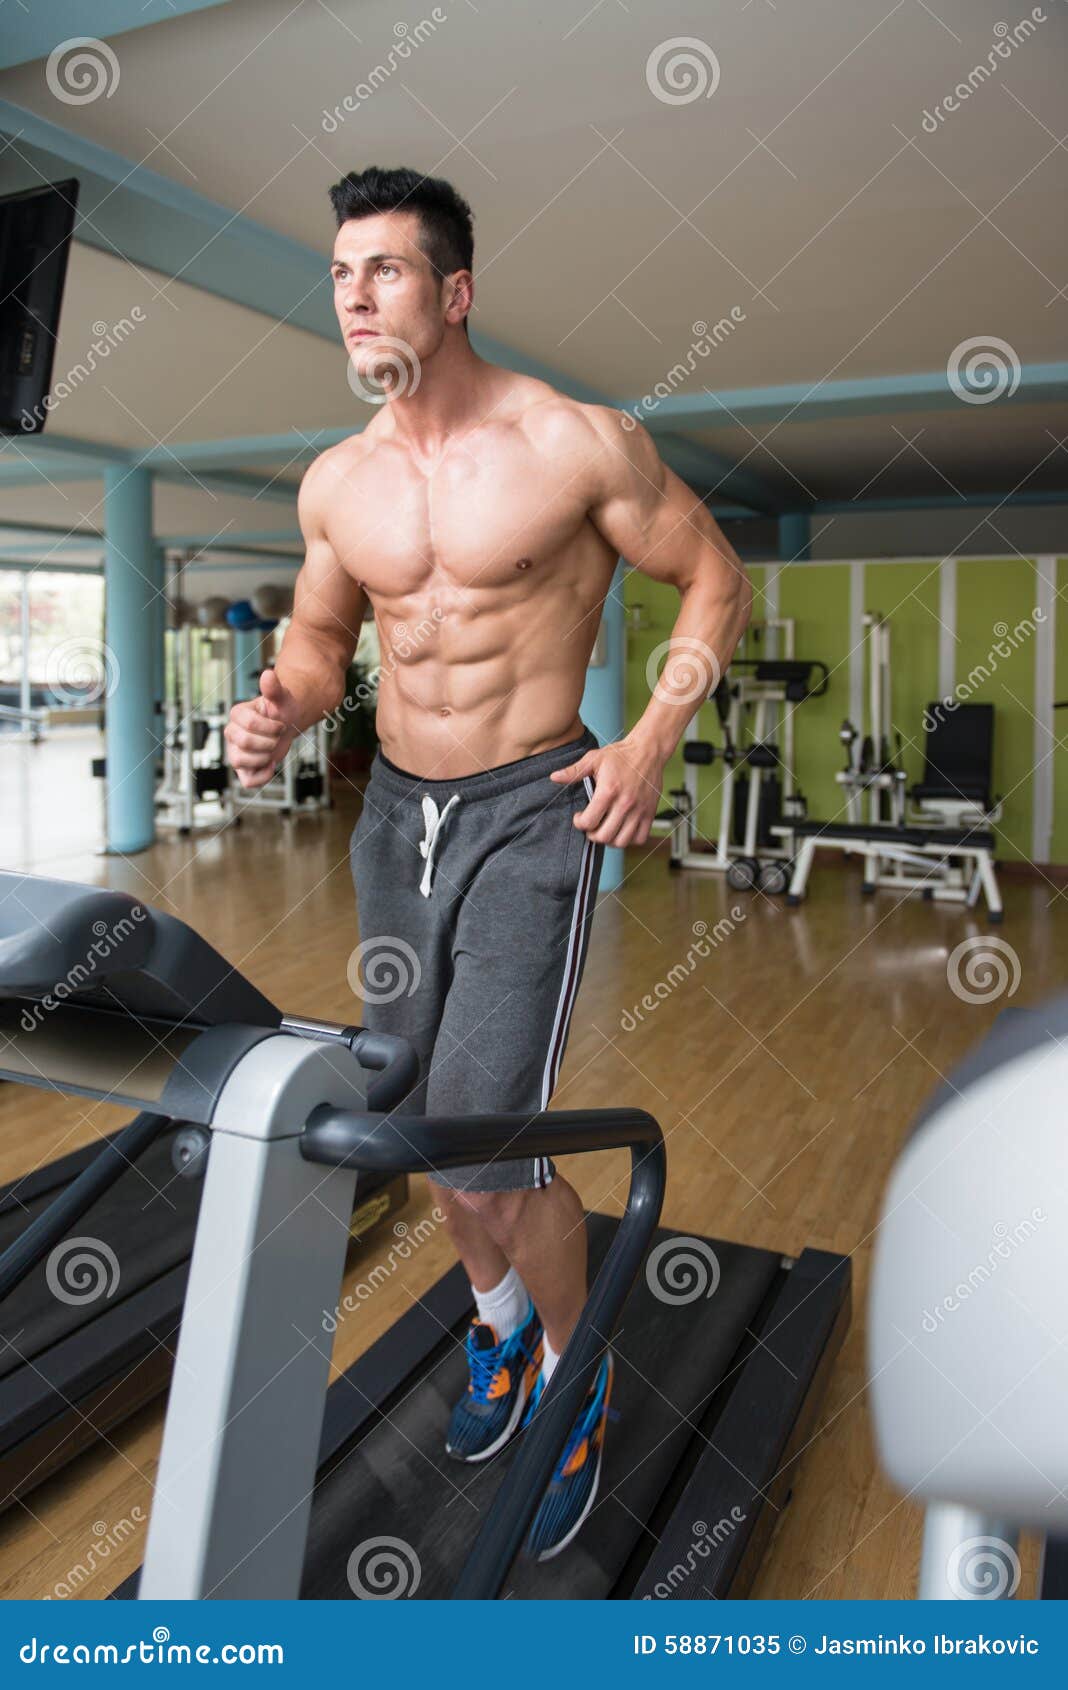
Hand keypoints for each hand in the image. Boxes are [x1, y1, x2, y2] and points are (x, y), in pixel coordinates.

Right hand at [224, 668, 298, 789]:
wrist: (287, 723)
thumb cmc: (282, 710)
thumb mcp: (281, 697)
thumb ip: (274, 688)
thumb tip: (268, 674)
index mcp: (237, 714)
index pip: (248, 724)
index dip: (270, 727)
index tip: (281, 725)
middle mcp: (232, 733)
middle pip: (243, 742)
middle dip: (268, 741)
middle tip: (278, 737)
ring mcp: (235, 751)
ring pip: (240, 761)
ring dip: (264, 757)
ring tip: (273, 749)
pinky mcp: (243, 768)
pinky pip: (247, 781)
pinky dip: (263, 775)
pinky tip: (272, 764)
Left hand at [549, 738, 664, 847]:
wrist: (648, 750)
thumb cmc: (620, 755)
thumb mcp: (594, 758)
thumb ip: (574, 771)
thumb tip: (554, 777)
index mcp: (608, 790)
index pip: (589, 822)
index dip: (579, 823)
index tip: (579, 816)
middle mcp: (625, 803)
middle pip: (604, 836)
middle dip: (592, 834)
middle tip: (591, 825)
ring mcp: (639, 810)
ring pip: (621, 841)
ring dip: (609, 840)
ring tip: (605, 829)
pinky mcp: (650, 813)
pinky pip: (640, 838)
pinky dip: (629, 839)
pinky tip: (621, 829)